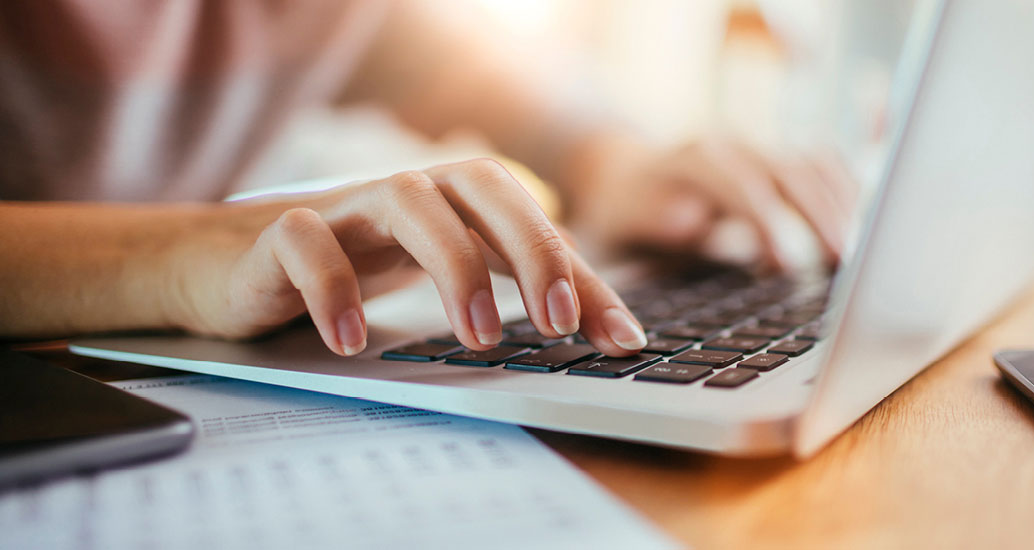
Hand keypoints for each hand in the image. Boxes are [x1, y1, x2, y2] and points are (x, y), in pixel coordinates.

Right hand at [165, 159, 647, 357]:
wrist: (225, 264)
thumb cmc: (351, 266)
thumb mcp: (441, 277)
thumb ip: (519, 295)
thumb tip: (610, 332)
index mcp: (453, 201)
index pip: (533, 221)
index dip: (583, 276)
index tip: (620, 338)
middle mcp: (408, 191)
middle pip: (481, 184)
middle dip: (529, 248)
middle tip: (556, 324)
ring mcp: (344, 206)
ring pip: (407, 200)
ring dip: (453, 265)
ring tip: (478, 338)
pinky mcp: (277, 233)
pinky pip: (306, 241)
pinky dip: (334, 287)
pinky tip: (352, 340)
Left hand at [567, 138, 856, 267]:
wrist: (620, 175)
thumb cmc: (623, 213)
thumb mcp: (623, 221)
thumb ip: (655, 221)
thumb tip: (694, 221)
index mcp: (694, 159)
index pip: (742, 184)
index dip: (769, 223)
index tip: (788, 266)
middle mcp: (733, 146)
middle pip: (791, 170)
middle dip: (821, 216)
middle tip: (844, 264)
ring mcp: (759, 150)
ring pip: (815, 165)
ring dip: (843, 207)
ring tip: (859, 256)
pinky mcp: (778, 162)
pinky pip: (824, 167)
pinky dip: (847, 194)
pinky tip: (861, 229)